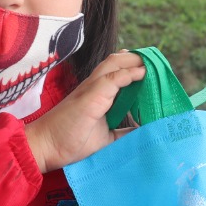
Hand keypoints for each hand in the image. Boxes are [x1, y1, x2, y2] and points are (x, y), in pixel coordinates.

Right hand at [25, 52, 144, 172]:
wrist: (46, 146)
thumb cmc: (71, 141)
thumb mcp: (107, 138)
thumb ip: (124, 132)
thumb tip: (145, 132)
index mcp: (97, 93)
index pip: (118, 71)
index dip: (135, 66)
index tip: (155, 71)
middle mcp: (94, 86)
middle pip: (118, 61)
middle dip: (138, 58)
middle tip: (158, 63)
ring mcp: (91, 89)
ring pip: (114, 63)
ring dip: (135, 61)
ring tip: (153, 62)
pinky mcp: (90, 96)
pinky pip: (112, 79)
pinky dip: (128, 74)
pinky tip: (142, 73)